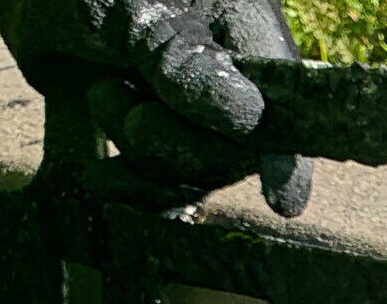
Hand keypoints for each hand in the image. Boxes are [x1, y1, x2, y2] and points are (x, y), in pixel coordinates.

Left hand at [0, 0, 313, 215]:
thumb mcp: (139, 7)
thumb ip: (186, 59)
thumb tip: (245, 117)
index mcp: (248, 37)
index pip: (286, 106)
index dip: (287, 156)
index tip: (280, 201)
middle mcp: (233, 82)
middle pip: (236, 153)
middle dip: (178, 146)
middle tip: (123, 106)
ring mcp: (194, 114)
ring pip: (197, 174)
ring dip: (143, 154)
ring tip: (100, 94)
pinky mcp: (157, 135)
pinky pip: (164, 186)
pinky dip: (134, 190)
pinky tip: (100, 176)